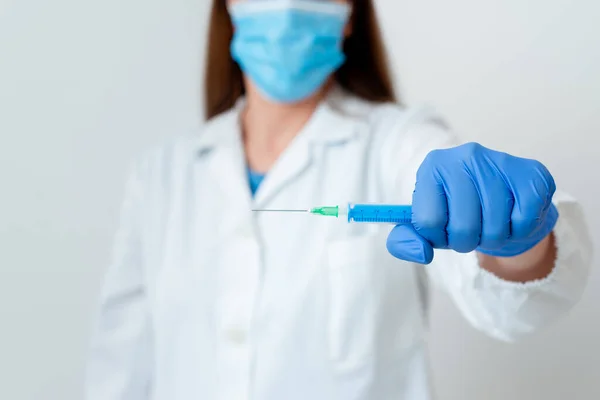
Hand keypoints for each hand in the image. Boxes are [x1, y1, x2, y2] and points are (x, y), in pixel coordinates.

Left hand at [387, 142, 558, 263]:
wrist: (504, 195)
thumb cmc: (458, 210)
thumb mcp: (426, 223)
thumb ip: (407, 241)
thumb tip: (421, 252)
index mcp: (433, 166)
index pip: (427, 222)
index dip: (438, 237)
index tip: (445, 229)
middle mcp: (465, 157)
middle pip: (463, 227)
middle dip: (466, 242)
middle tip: (471, 231)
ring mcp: (500, 161)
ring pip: (494, 228)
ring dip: (493, 239)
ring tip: (491, 224)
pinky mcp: (532, 174)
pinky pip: (523, 222)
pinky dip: (518, 231)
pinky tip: (512, 217)